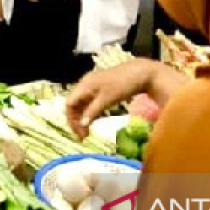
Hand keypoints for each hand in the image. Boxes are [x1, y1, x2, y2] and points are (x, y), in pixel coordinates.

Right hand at [66, 59, 190, 139]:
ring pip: (82, 103)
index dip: (71, 120)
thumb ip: (92, 112)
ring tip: (88, 131)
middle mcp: (85, 84)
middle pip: (74, 104)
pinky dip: (91, 111)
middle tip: (84, 136)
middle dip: (76, 120)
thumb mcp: (107, 100)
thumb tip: (81, 124)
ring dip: (83, 117)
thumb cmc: (122, 85)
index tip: (80, 134)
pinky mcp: (101, 87)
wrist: (140, 73)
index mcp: (84, 85)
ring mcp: (93, 85)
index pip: (69, 103)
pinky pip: (90, 101)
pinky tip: (96, 119)